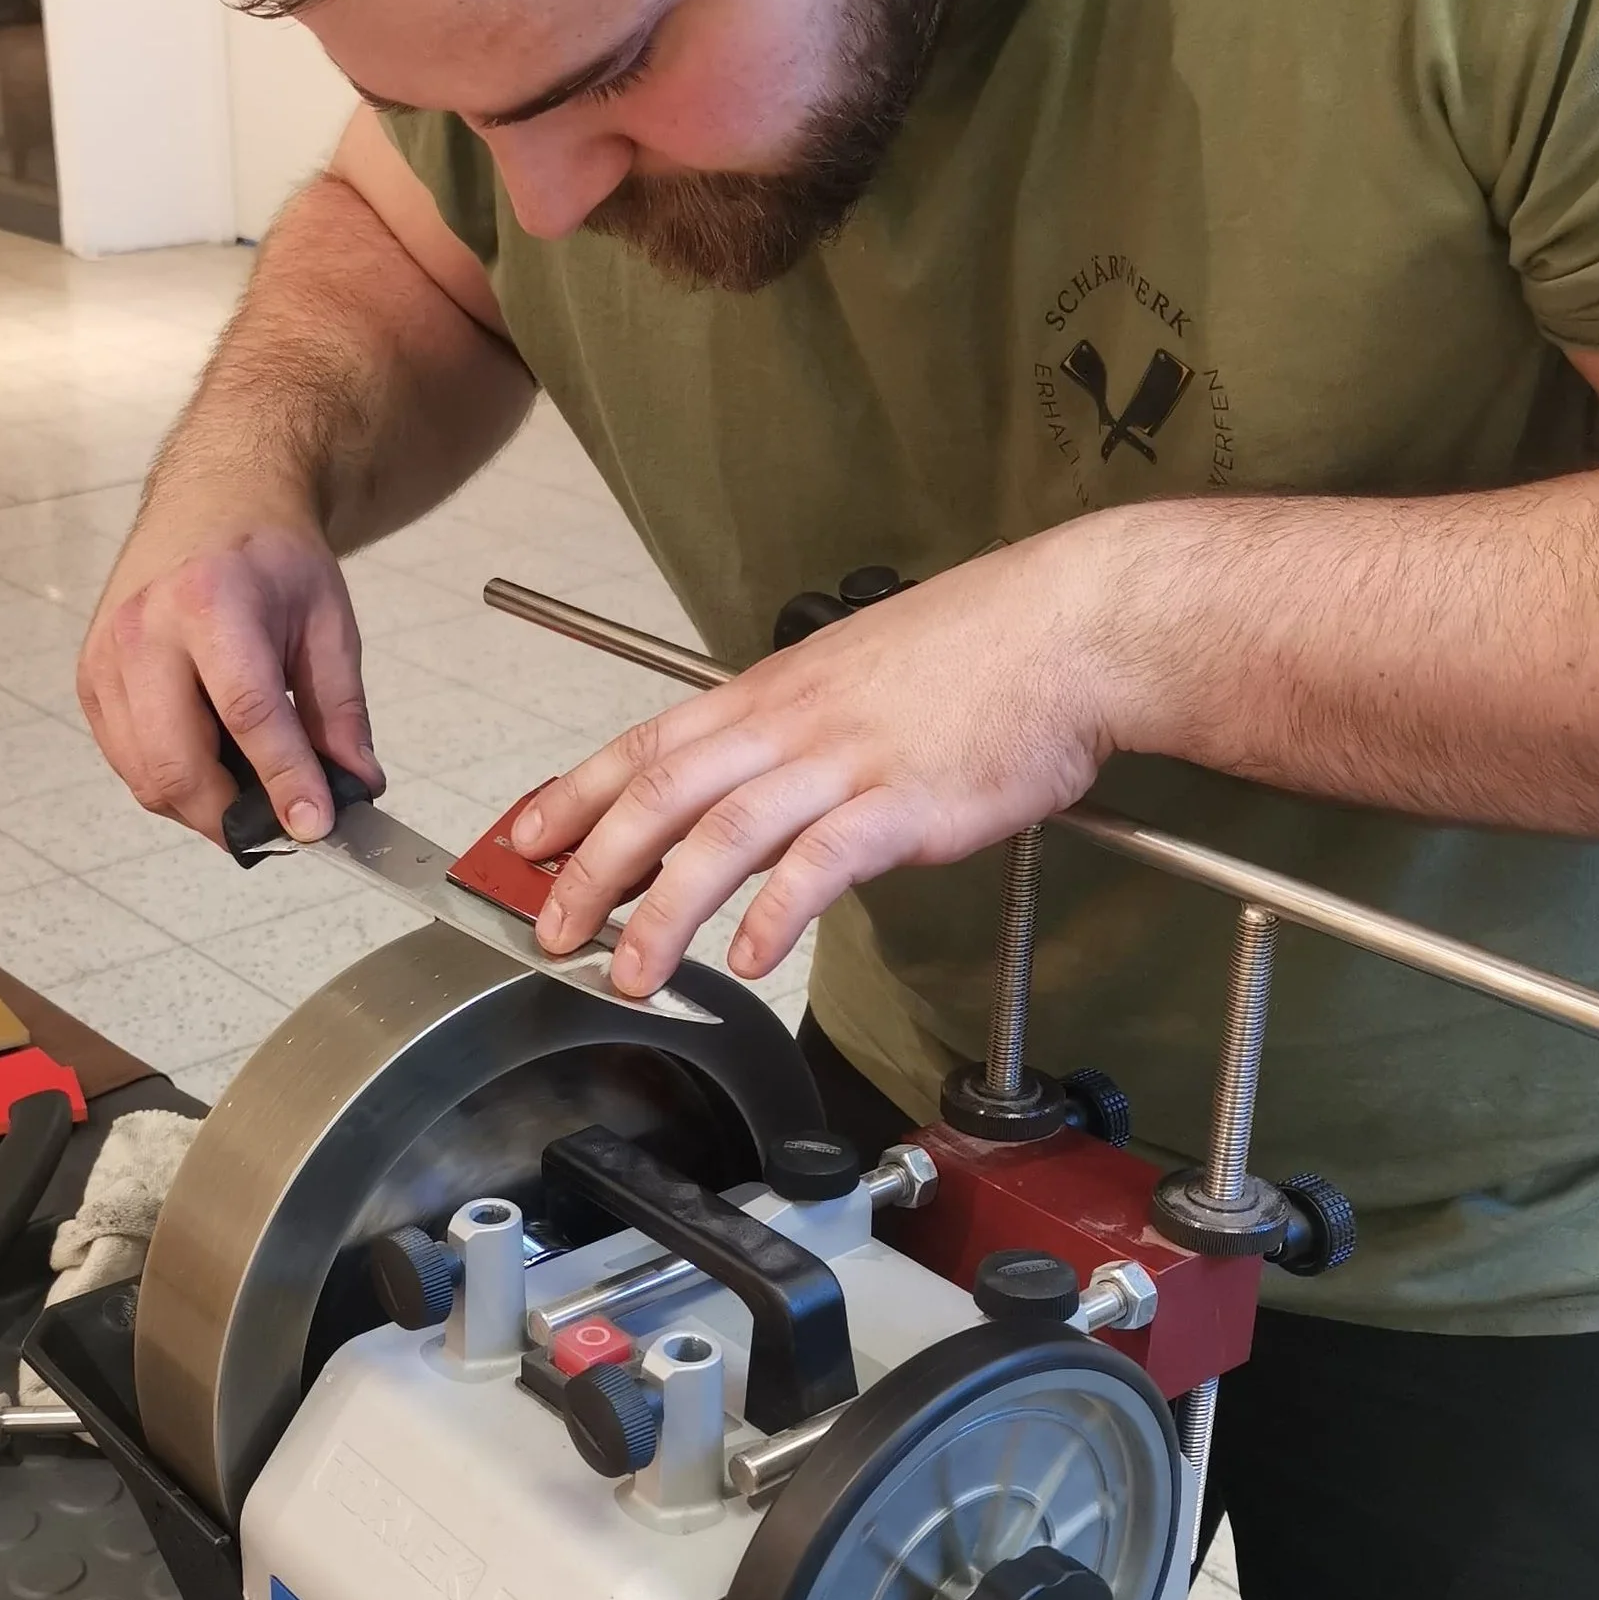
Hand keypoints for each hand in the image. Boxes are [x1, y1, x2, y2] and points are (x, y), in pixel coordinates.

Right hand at [78, 475, 382, 843]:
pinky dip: (170, 784)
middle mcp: (145, 630)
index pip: (248, 713)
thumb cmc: (271, 557)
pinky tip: (211, 768)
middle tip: (281, 830)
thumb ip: (341, 711)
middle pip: (178, 761)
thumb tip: (356, 789)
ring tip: (251, 799)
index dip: (284, 781)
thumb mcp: (327, 621)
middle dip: (232, 817)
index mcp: (212, 602)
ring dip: (201, 809)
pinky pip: (126, 762)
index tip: (315, 827)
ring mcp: (106, 658)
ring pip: (145, 776)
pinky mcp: (90, 680)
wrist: (212, 502)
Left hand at [511, 532, 1116, 995]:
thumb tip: (753, 793)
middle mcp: (790, 724)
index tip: (523, 838)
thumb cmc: (981, 655)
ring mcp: (844, 761)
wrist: (1075, 627)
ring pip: (723, 834)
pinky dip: (782, 912)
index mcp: (771, 695)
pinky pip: (825, 861)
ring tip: (630, 972)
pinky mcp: (905, 802)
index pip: (646, 745)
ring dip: (665, 910)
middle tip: (546, 928)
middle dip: (590, 866)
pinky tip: (756, 956)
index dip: (575, 793)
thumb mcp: (858, 679)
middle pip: (660, 794)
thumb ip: (795, 738)